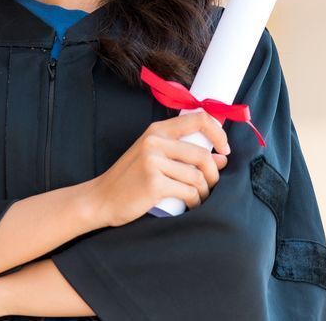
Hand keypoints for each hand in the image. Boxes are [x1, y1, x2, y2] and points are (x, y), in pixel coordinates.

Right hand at [88, 108, 230, 227]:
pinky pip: (189, 192)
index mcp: (156, 130)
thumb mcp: (153, 158)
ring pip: (197, 176)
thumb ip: (184, 154)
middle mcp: (154, 142)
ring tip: (197, 198)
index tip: (224, 149)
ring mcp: (152, 162)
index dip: (218, 133)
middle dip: (213, 175)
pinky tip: (190, 205)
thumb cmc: (129, 179)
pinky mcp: (154, 183)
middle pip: (202, 154)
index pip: (198, 119)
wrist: (101, 198)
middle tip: (210, 185)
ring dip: (204, 192)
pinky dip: (195, 202)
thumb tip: (221, 157)